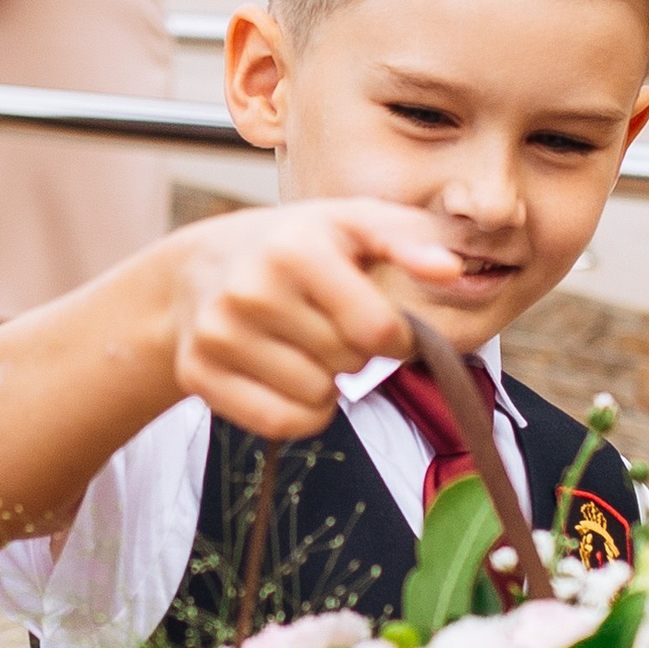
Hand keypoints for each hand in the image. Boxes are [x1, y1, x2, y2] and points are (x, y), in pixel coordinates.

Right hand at [164, 200, 467, 443]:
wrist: (196, 270)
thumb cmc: (294, 246)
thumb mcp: (353, 223)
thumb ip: (409, 240)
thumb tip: (452, 268)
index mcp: (297, 248)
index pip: (377, 330)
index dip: (397, 338)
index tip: (386, 326)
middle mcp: (251, 289)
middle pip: (348, 365)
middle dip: (352, 352)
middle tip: (325, 324)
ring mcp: (219, 334)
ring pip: (317, 399)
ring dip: (325, 385)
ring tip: (301, 346)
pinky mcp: (199, 373)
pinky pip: (281, 424)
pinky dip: (298, 412)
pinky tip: (285, 377)